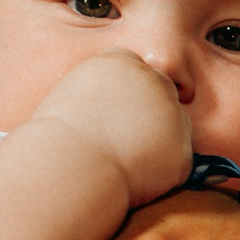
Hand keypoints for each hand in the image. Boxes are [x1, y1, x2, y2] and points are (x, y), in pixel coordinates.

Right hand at [33, 49, 190, 206]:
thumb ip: (102, 90)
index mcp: (122, 61)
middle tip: (121, 140)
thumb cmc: (56, 137)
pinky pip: (176, 162)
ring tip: (120, 160)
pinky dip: (161, 174)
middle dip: (150, 113)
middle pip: (163, 91)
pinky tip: (133, 179)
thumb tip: (114, 105)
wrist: (70, 166)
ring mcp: (173, 114)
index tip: (114, 114)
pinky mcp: (182, 150)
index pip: (137, 70)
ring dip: (158, 142)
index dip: (128, 94)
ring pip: (175, 126)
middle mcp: (153, 80)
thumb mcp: (70, 95)